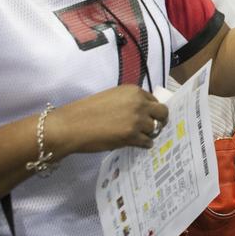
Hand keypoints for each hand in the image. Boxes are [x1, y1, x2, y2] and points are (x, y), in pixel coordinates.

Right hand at [47, 85, 168, 153]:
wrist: (72, 125)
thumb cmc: (87, 111)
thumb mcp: (112, 97)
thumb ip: (129, 102)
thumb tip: (142, 112)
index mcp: (133, 90)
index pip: (154, 99)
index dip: (152, 109)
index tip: (150, 116)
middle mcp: (139, 103)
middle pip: (162, 112)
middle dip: (160, 119)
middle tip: (155, 127)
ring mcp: (137, 119)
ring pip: (155, 128)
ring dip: (150, 133)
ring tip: (141, 137)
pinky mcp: (132, 136)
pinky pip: (147, 141)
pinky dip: (145, 144)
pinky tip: (139, 144)